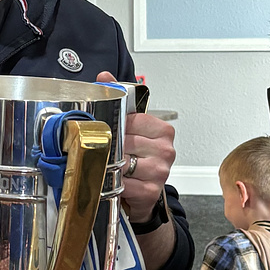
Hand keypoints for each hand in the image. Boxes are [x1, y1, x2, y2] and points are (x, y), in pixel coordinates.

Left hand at [96, 72, 175, 223]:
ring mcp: (160, 170)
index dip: (116, 127)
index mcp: (162, 130)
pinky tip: (116, 181)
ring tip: (111, 166)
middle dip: (112, 147)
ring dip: (112, 166)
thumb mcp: (130, 127)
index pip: (132, 121)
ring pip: (123, 162)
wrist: (143, 192)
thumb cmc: (137, 157)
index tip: (110, 131)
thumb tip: (104, 77)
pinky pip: (124, 183)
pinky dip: (115, 183)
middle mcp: (165, 149)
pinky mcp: (151, 190)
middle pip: (126, 142)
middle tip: (106, 150)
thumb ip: (118, 99)